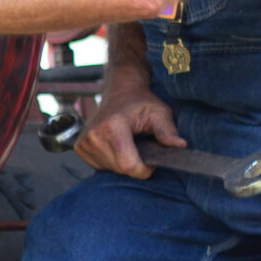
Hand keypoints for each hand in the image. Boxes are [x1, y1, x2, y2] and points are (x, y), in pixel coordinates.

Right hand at [74, 58, 184, 177]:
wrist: (120, 90)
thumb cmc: (141, 102)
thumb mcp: (159, 113)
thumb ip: (168, 131)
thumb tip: (181, 146)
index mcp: (112, 127)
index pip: (129, 166)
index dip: (145, 169)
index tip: (151, 159)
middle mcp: (93, 135)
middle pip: (120, 170)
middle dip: (135, 165)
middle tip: (141, 146)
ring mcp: (84, 142)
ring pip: (110, 170)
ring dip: (123, 162)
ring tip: (128, 143)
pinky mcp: (79, 147)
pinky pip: (100, 166)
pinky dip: (111, 161)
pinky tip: (116, 145)